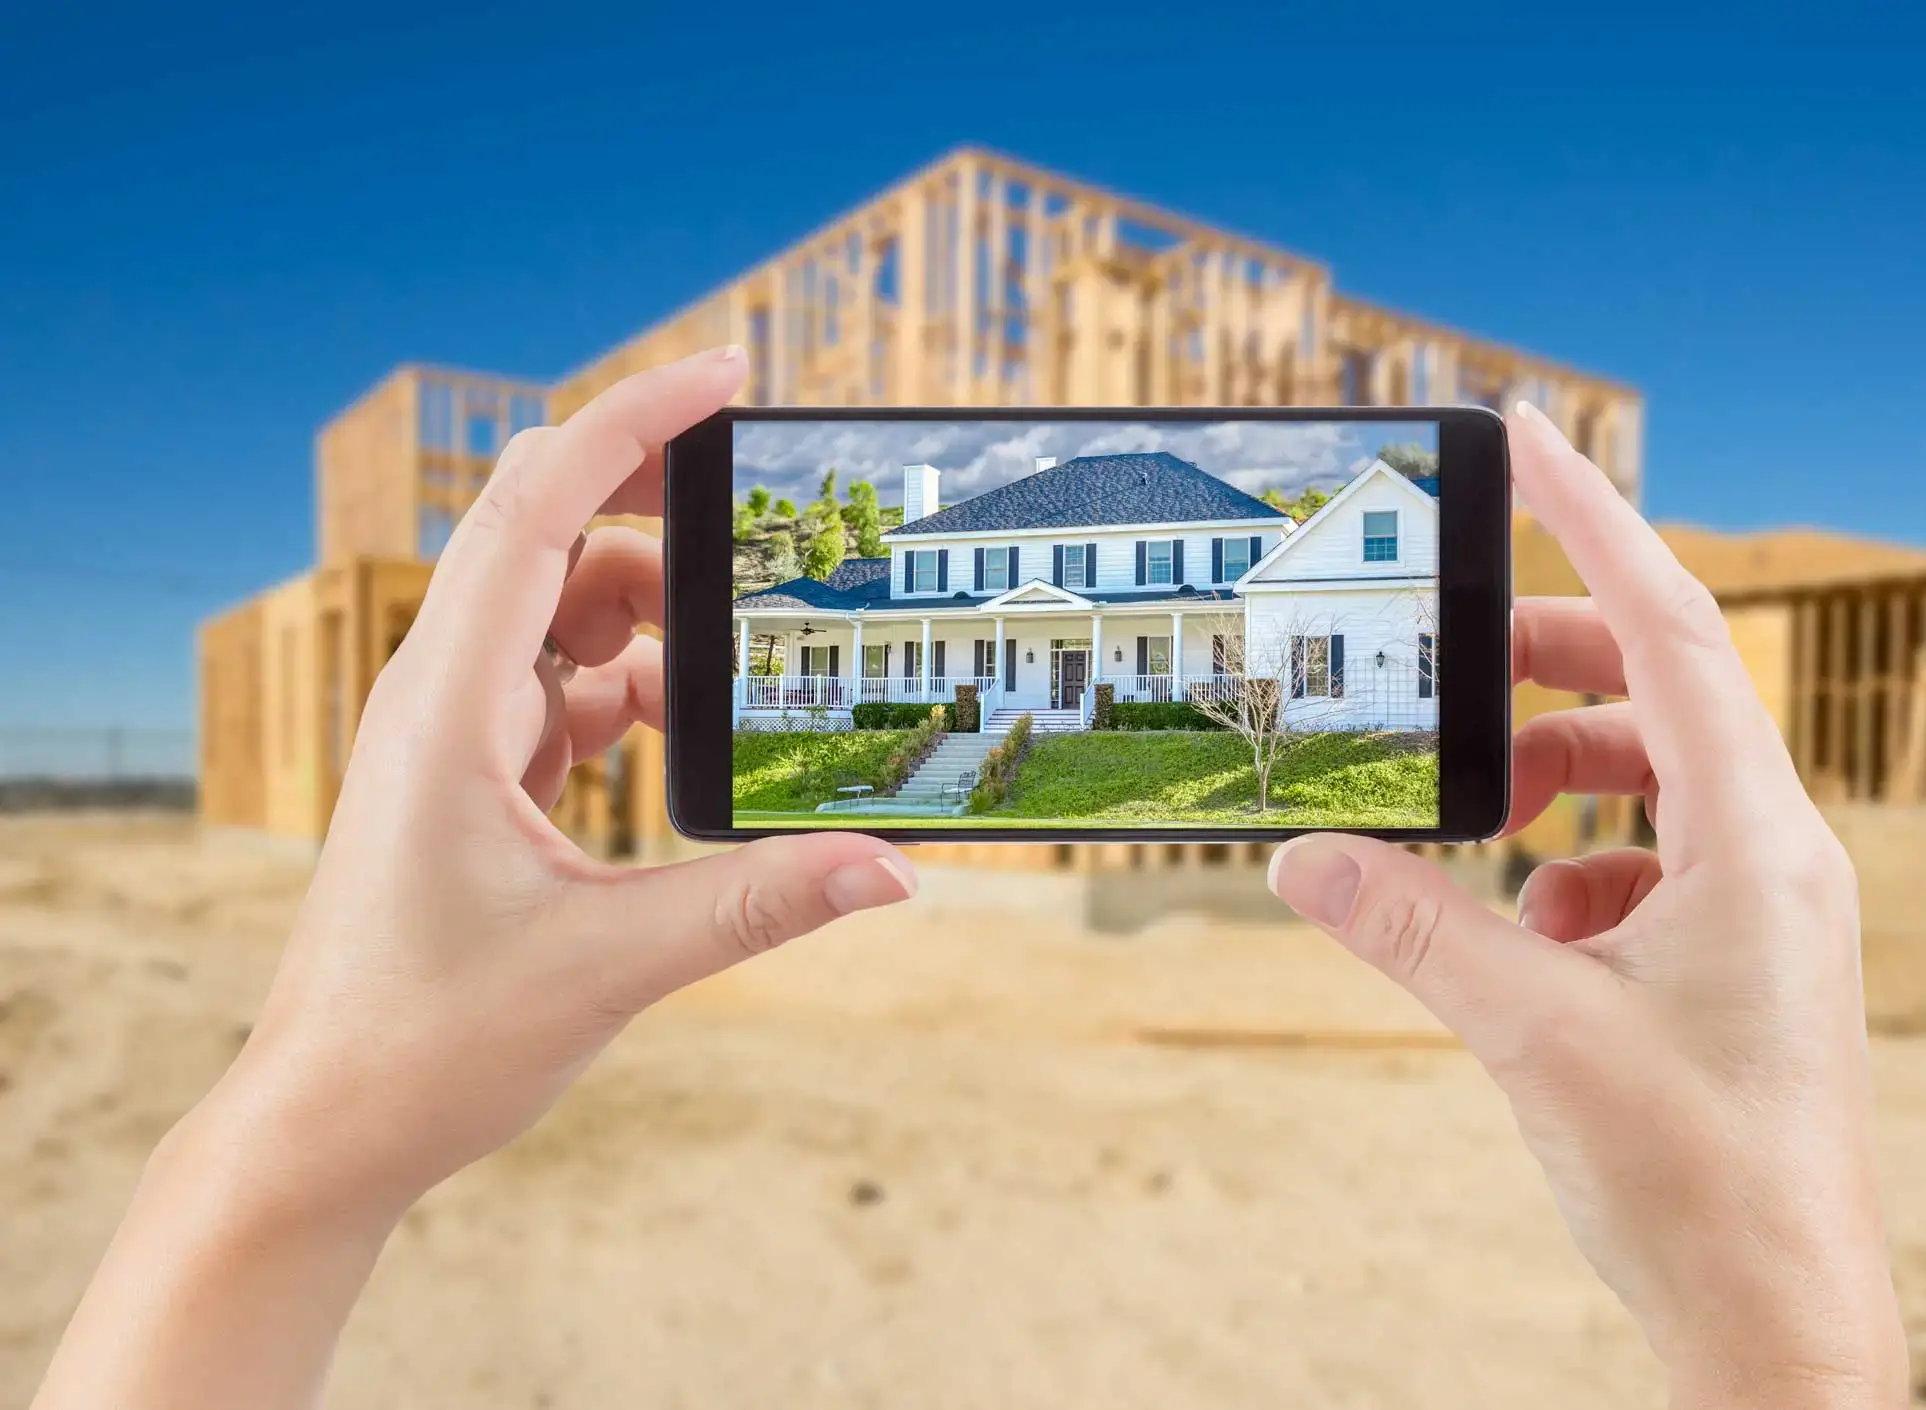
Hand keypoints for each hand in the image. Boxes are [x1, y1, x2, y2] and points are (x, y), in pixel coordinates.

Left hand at [231, 346, 917, 1214]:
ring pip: (560, 611)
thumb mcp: (611, 965)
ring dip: (651, 622)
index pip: (541, 505)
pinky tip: (677, 740)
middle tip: (770, 534)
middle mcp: (439, 693)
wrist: (325, 1125)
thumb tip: (894, 869)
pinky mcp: (468, 774)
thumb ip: (759, 904)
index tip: (730, 374)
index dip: (635, 421)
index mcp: (449, 703)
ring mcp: (450, 731)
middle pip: (553, 534)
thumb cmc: (425, 1042)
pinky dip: (627, 686)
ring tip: (738, 671)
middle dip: (664, 516)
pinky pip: (558, 683)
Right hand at [1268, 403, 1906, 1408]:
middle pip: (1656, 692)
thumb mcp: (1530, 1034)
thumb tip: (1303, 859)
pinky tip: (1526, 931)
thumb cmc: (1698, 1183)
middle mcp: (1774, 856)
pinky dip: (1571, 864)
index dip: (1592, 520)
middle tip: (1450, 661)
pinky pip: (1647, 861)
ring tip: (1476, 817)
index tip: (1522, 436)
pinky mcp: (1737, 961)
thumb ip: (1411, 930)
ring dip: (1553, 778)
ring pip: (1650, 780)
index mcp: (1755, 841)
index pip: (1669, 628)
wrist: (1777, 1324)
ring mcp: (1762, 911)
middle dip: (1545, 664)